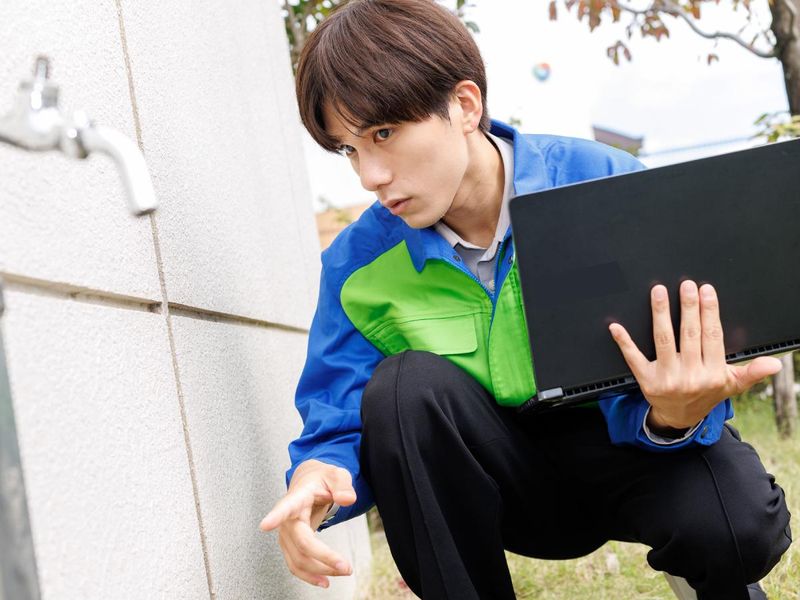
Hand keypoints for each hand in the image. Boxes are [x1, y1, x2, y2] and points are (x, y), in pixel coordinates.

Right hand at [259, 459, 356, 587]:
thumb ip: (343, 485)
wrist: (309, 484)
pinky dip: (309, 575)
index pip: (286, 506)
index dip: (275, 516)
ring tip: (343, 571)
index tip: (265, 525)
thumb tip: (347, 499)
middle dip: (323, 557)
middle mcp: (287, 518)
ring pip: (299, 559)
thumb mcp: (336, 475)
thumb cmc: (321, 480)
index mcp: (297, 497)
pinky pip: (296, 565)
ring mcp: (286, 534)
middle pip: (302, 542)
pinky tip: (324, 580)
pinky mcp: (289, 545)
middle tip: (346, 567)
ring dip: (321, 569)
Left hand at [608, 280, 781, 429]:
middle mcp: (690, 376)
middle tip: (686, 285)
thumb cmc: (706, 394)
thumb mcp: (732, 385)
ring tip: (658, 292)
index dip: (709, 311)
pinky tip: (616, 327)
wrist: (679, 417)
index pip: (712, 336)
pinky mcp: (645, 380)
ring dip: (660, 314)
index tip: (706, 290)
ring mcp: (666, 378)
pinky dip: (624, 342)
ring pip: (663, 340)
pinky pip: (633, 358)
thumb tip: (775, 363)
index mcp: (712, 374)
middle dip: (687, 307)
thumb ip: (751, 372)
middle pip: (688, 334)